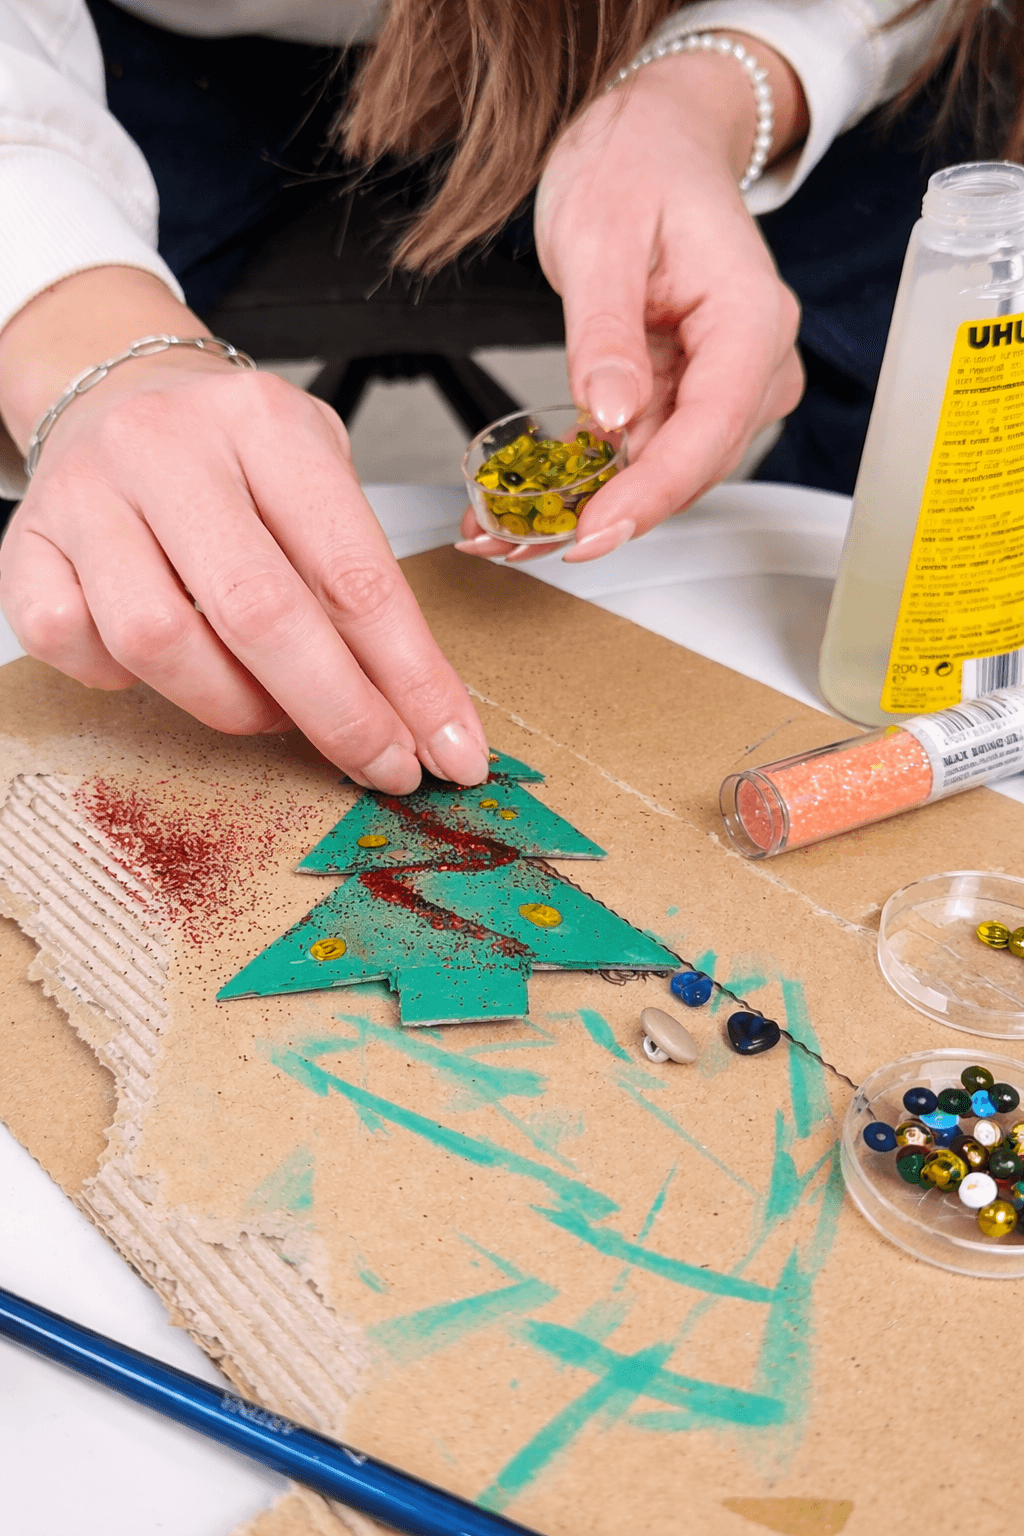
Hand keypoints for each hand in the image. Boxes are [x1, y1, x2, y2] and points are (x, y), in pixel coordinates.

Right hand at [0, 270, 487, 793]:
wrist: (115, 387)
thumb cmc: (231, 450)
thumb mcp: (318, 474)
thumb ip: (357, 578)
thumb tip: (417, 709)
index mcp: (265, 425)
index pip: (355, 574)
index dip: (411, 679)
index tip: (450, 748)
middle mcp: (168, 450)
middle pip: (261, 615)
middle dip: (339, 714)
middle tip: (384, 766)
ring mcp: (87, 497)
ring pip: (159, 643)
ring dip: (234, 705)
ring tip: (272, 707)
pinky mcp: (26, 544)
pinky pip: (73, 646)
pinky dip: (126, 680)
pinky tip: (170, 663)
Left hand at [457, 36, 805, 564]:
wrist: (651, 140)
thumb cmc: (636, 165)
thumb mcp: (601, 236)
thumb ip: (605, 334)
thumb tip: (611, 419)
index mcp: (751, 321)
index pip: (709, 431)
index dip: (649, 494)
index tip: (589, 533)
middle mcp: (752, 365)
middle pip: (686, 468)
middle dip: (603, 513)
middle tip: (514, 540)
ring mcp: (721, 387)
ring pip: (657, 474)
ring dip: (581, 507)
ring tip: (499, 530)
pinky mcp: (684, 399)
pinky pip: (636, 455)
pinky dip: (580, 483)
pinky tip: (522, 507)